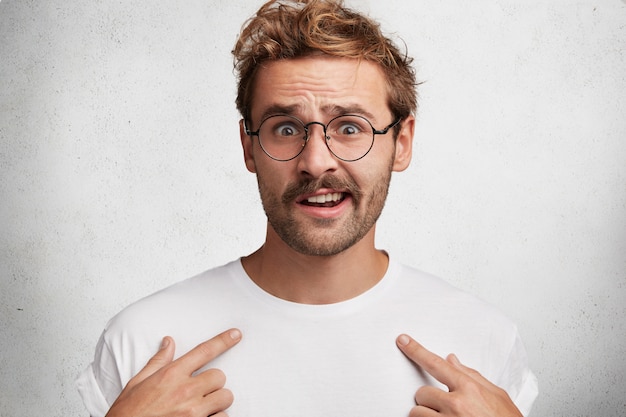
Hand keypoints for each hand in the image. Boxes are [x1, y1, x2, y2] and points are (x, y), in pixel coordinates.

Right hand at [106, 329, 241, 416]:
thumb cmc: (129, 413)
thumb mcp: (137, 383)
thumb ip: (158, 361)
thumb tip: (169, 342)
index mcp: (171, 375)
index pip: (204, 351)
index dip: (223, 340)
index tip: (236, 334)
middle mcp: (185, 390)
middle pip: (219, 376)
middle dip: (213, 383)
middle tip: (200, 392)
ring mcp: (193, 411)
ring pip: (225, 397)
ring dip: (217, 402)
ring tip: (203, 408)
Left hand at [396, 334, 521, 416]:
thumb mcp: (498, 396)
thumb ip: (472, 375)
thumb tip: (452, 359)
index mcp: (470, 389)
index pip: (436, 363)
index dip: (416, 350)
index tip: (403, 341)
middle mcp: (456, 405)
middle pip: (421, 393)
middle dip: (429, 399)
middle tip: (444, 408)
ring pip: (416, 412)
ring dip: (425, 415)